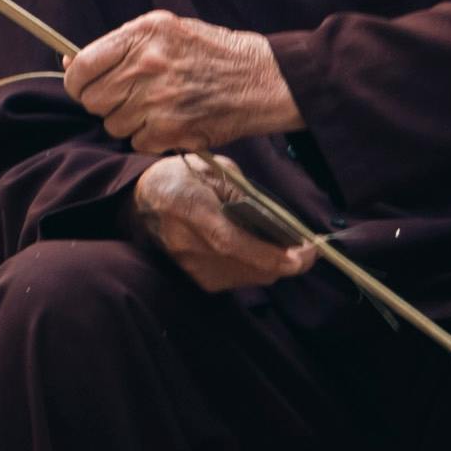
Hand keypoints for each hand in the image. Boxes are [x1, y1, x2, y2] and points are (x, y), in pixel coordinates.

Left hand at [65, 10, 302, 155]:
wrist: (262, 79)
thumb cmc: (211, 53)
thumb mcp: (165, 30)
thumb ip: (119, 46)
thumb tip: (69, 64)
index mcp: (144, 34)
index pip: (83, 66)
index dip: (78, 81)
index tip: (85, 85)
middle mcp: (148, 65)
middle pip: (93, 100)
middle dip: (104, 102)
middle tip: (128, 97)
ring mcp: (158, 100)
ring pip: (113, 124)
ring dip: (128, 121)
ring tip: (156, 106)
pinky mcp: (170, 130)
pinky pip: (136, 143)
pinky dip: (148, 138)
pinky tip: (170, 121)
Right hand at [133, 154, 311, 292]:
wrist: (142, 201)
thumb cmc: (182, 178)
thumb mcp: (214, 170)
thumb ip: (244, 195)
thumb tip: (278, 223)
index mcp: (191, 209)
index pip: (231, 241)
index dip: (270, 253)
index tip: (305, 253)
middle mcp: (187, 245)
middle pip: (248, 267)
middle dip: (287, 261)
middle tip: (308, 247)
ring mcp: (189, 266)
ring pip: (248, 277)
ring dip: (273, 265)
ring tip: (287, 246)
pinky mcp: (195, 278)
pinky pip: (238, 280)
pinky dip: (256, 268)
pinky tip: (260, 251)